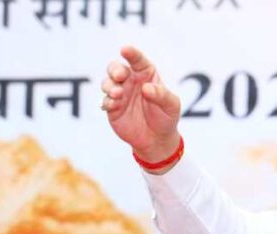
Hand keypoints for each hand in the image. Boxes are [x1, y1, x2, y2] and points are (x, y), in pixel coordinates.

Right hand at [102, 46, 181, 168]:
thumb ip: (161, 95)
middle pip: (116, 67)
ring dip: (109, 85)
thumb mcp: (171, 105)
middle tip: (120, 76)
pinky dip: (107, 101)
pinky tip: (114, 104)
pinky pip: (104, 101)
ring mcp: (120, 94)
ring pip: (107, 82)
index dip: (131, 53)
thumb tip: (146, 88)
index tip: (125, 50)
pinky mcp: (112, 108)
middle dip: (115, 69)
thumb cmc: (166, 117)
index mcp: (146, 74)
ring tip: (118, 94)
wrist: (157, 140)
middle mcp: (130, 81)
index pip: (137, 59)